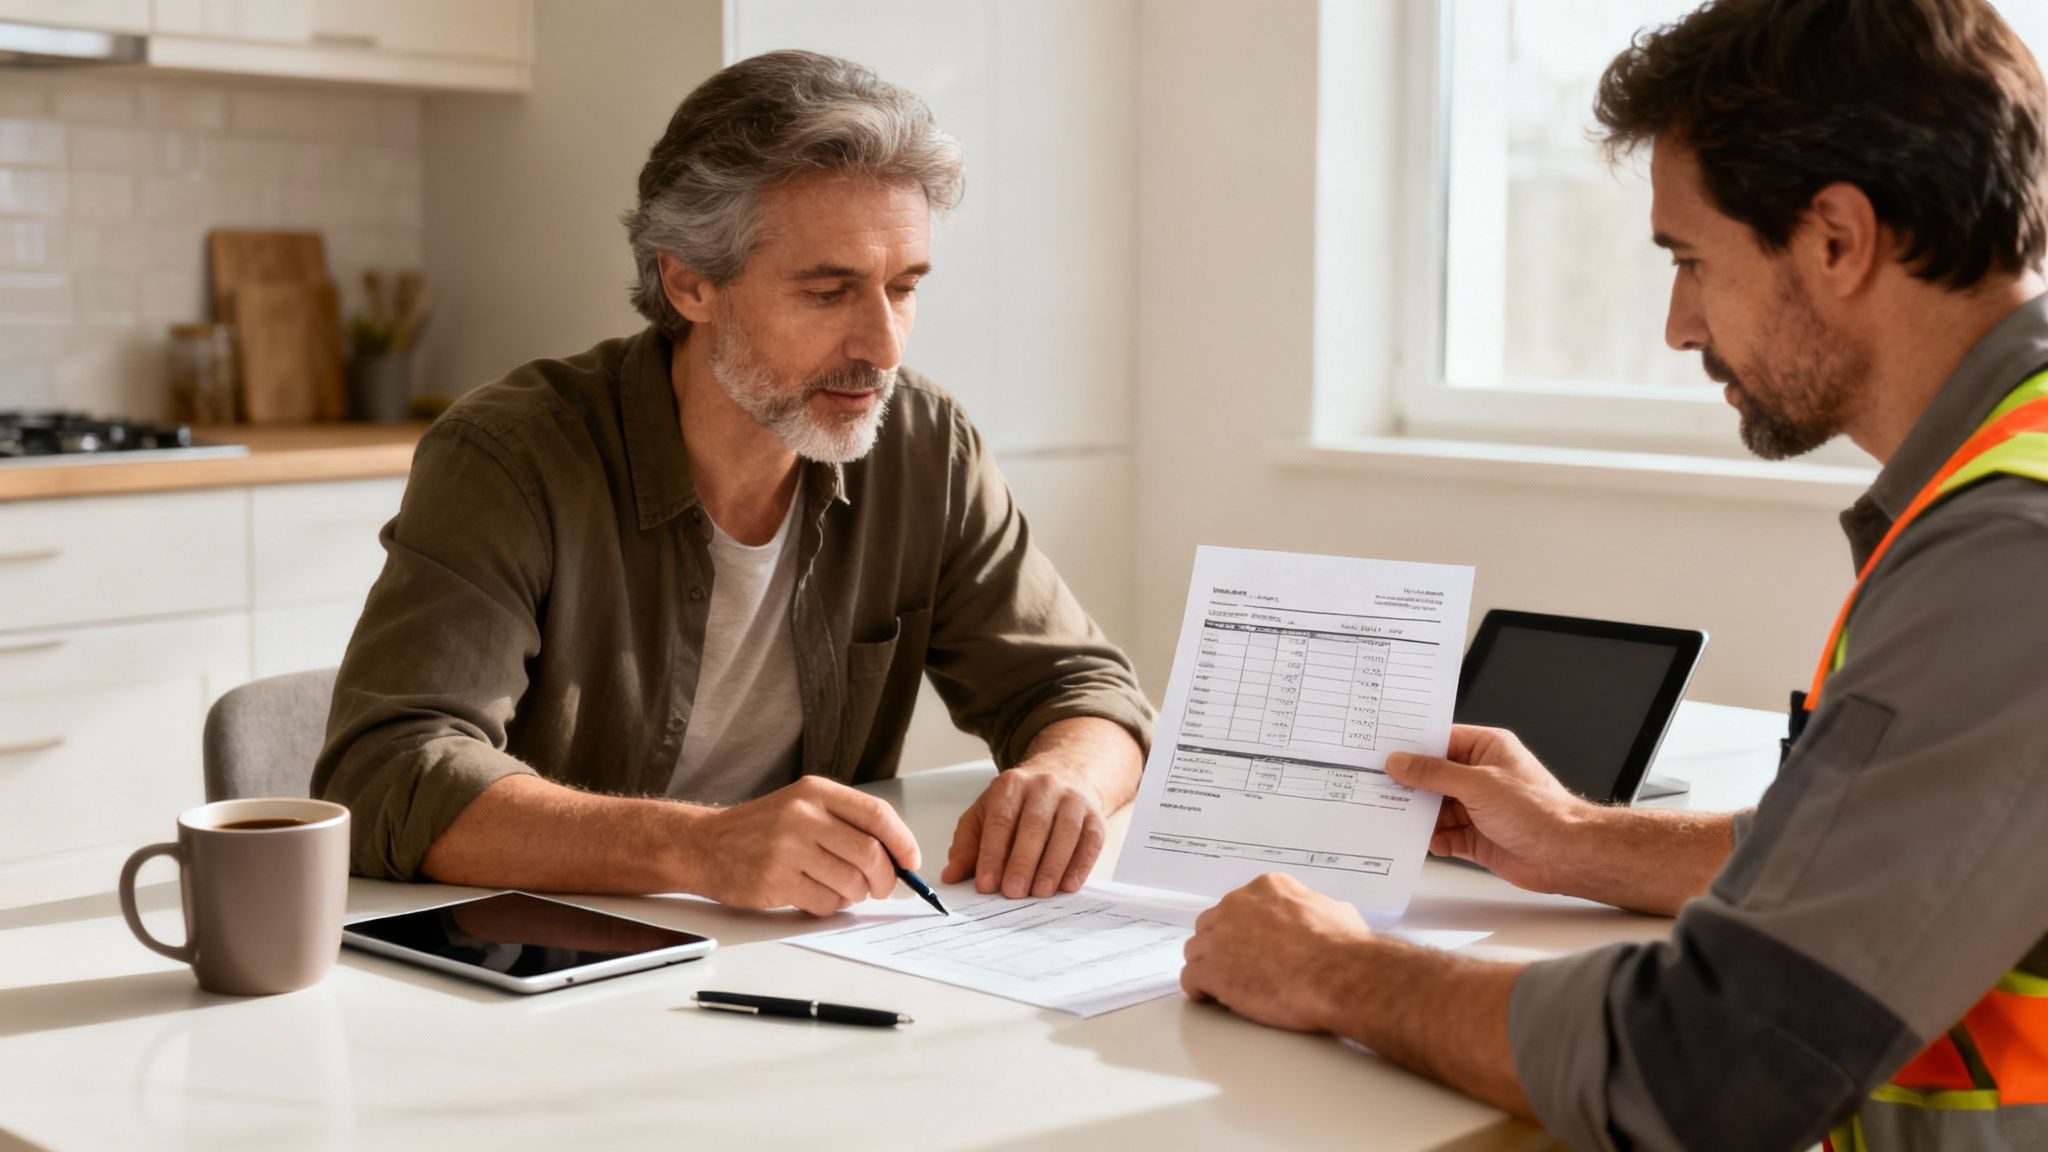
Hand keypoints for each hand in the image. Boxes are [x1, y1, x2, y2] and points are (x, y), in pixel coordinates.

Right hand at [691, 776, 921, 915]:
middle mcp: (802, 815)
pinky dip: (830, 906)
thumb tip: (897, 855)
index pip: (877, 815)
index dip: (903, 842)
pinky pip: (825, 903)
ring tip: (843, 889)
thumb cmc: (760, 829)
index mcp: (815, 792)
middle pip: (869, 852)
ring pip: (850, 882)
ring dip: (856, 895)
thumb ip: (846, 822)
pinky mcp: (775, 881)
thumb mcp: (802, 806)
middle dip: (885, 878)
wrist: (704, 844)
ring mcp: (787, 848)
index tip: (911, 861)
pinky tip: (816, 895)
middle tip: (883, 887)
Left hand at [941, 764, 1106, 897]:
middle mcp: (1044, 787)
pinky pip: (1090, 841)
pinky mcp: (1095, 815)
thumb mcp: (986, 813)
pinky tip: (1068, 885)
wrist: (1065, 774)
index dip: (992, 854)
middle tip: (1012, 892)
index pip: (1000, 820)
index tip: (986, 884)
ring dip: (1052, 866)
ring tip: (1039, 892)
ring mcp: (1073, 799)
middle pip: (1034, 825)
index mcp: (1011, 785)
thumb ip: (967, 845)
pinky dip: (1080, 865)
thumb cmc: (1020, 803)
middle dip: (1022, 862)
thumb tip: (950, 875)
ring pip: (1064, 833)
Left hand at [1181, 872, 1371, 1031]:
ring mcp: (1220, 937)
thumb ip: (1314, 910)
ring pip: (1197, 950)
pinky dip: (1198, 989)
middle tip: (1237, 967)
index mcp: (1266, 889)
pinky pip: (1190, 978)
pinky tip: (1209, 997)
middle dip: (1222, 946)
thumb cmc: (1343, 949)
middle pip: (1212, 925)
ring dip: (1208, 967)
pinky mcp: (1212, 970)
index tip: (1251, 945)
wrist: (1337, 975)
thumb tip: (1320, 919)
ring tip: (1224, 986)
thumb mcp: (1335, 911)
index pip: (1240, 906)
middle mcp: (1237, 906)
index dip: (1244, 930)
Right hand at [1386, 724, 1590, 893]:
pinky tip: (1423, 842)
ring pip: (1436, 808)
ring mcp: (1478, 808)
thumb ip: (1434, 773)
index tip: (1383, 753)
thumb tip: (1400, 762)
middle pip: (1433, 777)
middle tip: (1378, 787)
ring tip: (1395, 818)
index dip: (1412, 748)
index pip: (1441, 741)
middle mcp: (1481, 776)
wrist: (1566, 855)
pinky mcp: (1477, 837)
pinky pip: (1445, 835)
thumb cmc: (1539, 811)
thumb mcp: (1478, 784)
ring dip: (1419, 816)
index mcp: (1487, 749)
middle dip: (1410, 786)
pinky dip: (1433, 840)